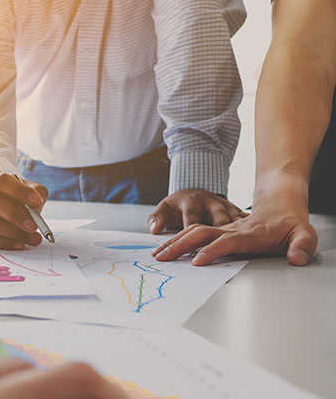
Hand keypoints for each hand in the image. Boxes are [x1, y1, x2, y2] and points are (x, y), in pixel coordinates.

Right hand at [0, 172, 48, 249]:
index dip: (20, 191)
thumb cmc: (12, 197)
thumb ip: (36, 193)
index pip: (2, 181)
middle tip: (33, 225)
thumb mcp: (27, 189)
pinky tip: (19, 244)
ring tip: (32, 238)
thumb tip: (37, 206)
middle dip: (16, 216)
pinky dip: (5, 243)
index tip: (36, 201)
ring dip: (14, 233)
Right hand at [153, 189, 317, 265]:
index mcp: (251, 233)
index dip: (213, 251)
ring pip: (192, 232)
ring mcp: (222, 229)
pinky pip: (192, 235)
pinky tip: (166, 249)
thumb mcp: (305, 234)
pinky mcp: (217, 232)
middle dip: (179, 246)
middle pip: (200, 234)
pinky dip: (176, 240)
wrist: (281, 202)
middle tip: (163, 258)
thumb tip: (298, 258)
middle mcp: (231, 229)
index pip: (227, 241)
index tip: (197, 261)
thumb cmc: (291, 223)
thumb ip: (303, 245)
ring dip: (173, 242)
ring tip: (158, 254)